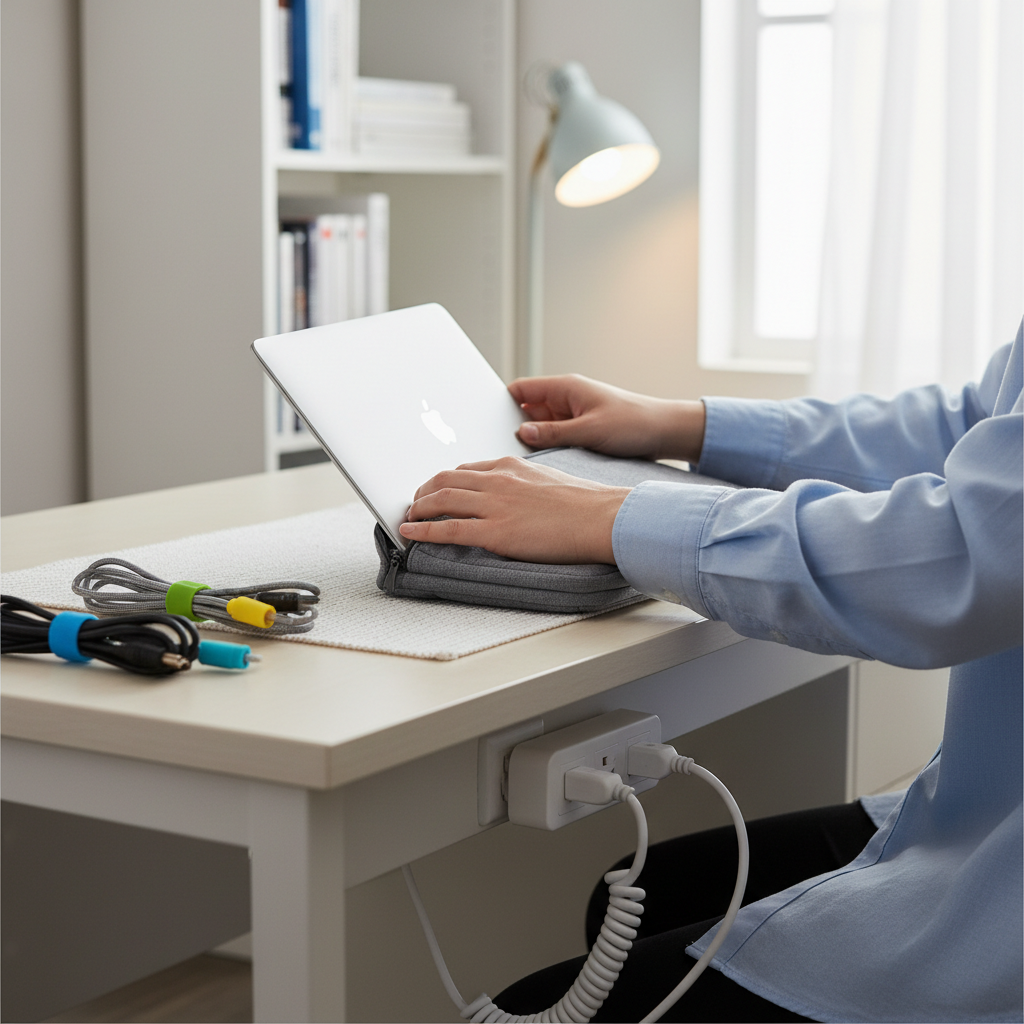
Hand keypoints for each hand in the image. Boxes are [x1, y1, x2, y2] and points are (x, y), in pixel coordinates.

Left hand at [398, 457, 630, 563]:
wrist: (600, 516)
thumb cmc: (585, 503)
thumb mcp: (548, 478)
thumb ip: (524, 483)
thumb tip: (516, 496)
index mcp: (510, 465)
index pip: (466, 468)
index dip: (444, 480)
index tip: (437, 488)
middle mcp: (497, 480)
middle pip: (445, 479)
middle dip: (424, 491)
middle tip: (415, 502)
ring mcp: (494, 505)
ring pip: (441, 500)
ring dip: (418, 508)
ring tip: (408, 517)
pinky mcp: (495, 531)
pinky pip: (447, 529)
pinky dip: (423, 530)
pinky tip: (410, 532)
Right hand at [509, 375, 705, 462]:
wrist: (664, 432)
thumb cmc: (634, 423)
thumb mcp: (590, 430)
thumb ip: (554, 432)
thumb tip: (522, 432)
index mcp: (565, 388)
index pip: (521, 389)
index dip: (500, 403)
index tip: (485, 421)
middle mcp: (566, 399)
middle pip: (526, 410)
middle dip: (514, 426)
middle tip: (500, 448)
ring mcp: (572, 415)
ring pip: (540, 426)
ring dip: (533, 440)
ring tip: (522, 459)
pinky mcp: (580, 430)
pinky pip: (554, 437)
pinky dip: (547, 447)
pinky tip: (541, 464)